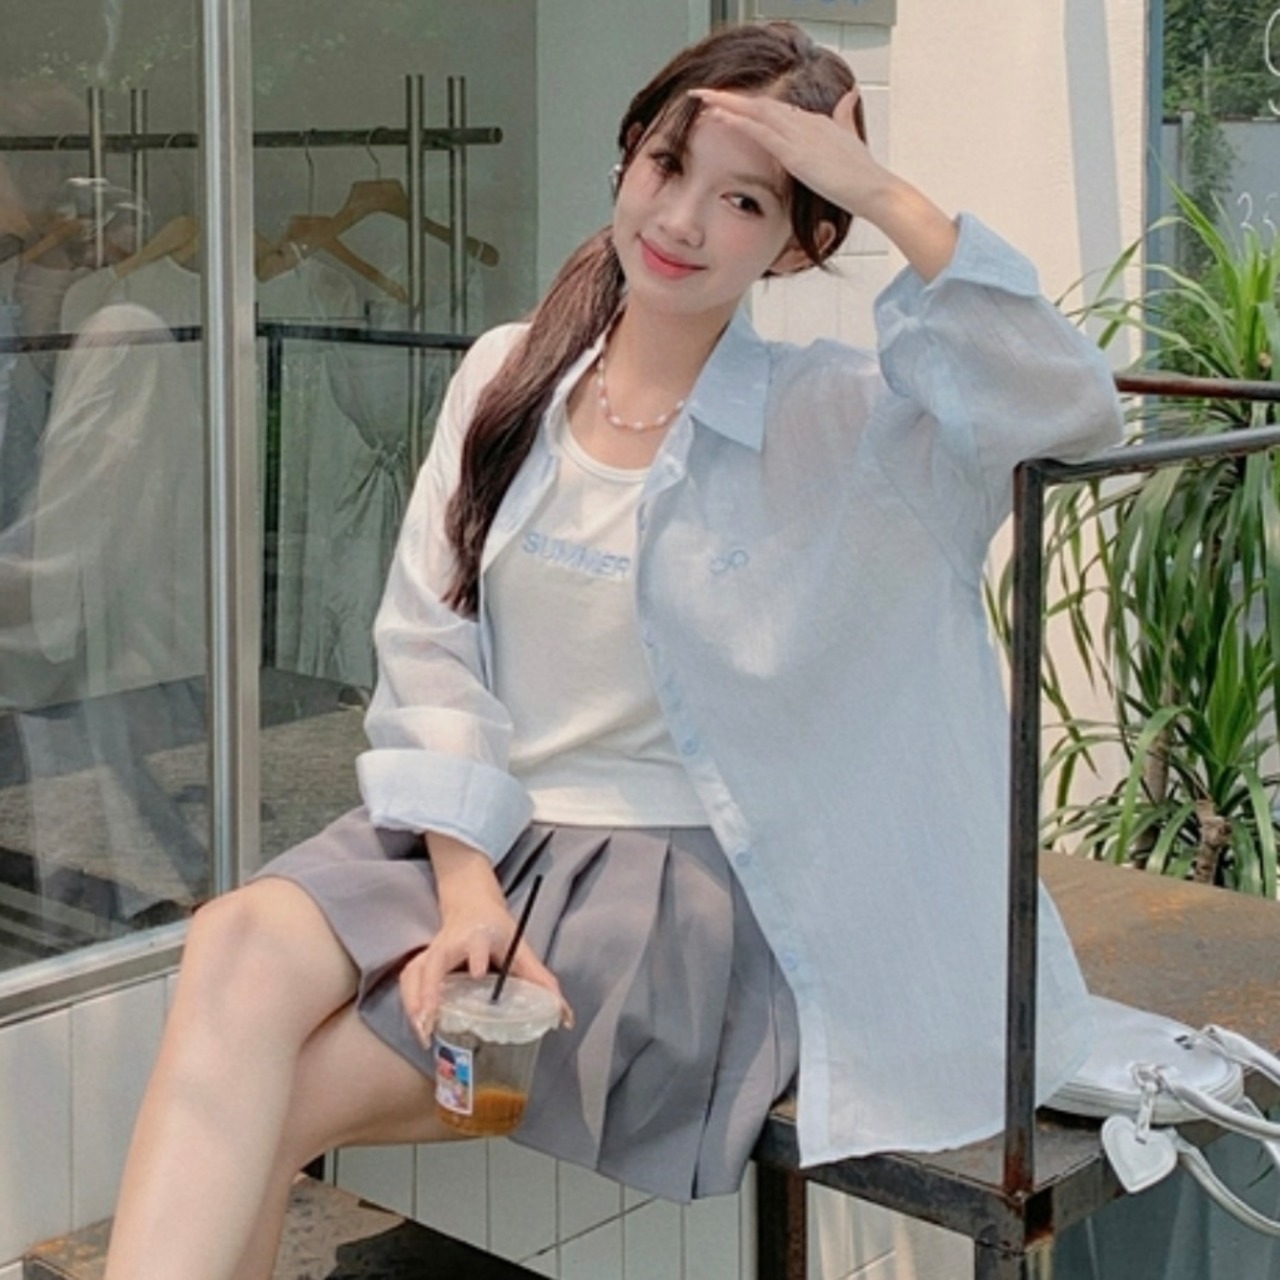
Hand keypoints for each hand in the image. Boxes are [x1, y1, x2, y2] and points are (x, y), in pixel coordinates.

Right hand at [399, 900, 567, 1044]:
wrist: (471, 903)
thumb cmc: (497, 929)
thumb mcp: (520, 947)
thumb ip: (541, 980)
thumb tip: (564, 1019)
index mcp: (479, 935)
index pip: (476, 943)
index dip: (475, 956)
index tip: (477, 971)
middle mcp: (450, 942)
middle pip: (433, 962)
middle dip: (429, 991)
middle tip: (431, 1020)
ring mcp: (432, 951)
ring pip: (414, 974)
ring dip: (414, 1003)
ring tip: (423, 1032)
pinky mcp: (421, 961)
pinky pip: (408, 982)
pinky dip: (410, 1004)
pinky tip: (419, 1027)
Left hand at [690, 87, 882, 218]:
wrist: (873, 188)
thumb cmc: (862, 174)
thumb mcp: (850, 139)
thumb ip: (845, 116)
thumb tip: (850, 95)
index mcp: (814, 122)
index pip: (776, 109)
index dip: (750, 106)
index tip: (729, 105)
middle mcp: (803, 122)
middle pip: (760, 105)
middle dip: (730, 99)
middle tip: (704, 95)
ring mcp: (798, 135)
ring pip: (755, 112)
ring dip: (726, 104)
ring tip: (701, 99)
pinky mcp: (794, 152)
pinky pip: (759, 131)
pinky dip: (737, 121)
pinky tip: (718, 117)